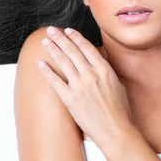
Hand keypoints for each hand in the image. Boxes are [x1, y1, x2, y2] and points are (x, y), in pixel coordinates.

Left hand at [38, 26, 132, 148]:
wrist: (115, 130)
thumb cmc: (120, 110)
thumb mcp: (118, 84)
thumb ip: (107, 71)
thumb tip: (99, 61)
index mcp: (104, 70)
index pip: (86, 47)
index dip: (75, 37)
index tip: (68, 30)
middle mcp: (91, 75)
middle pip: (71, 51)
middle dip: (60, 38)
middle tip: (51, 30)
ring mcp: (79, 86)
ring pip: (63, 62)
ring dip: (53, 50)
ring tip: (46, 42)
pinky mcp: (70, 99)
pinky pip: (55, 81)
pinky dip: (47, 71)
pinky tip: (41, 63)